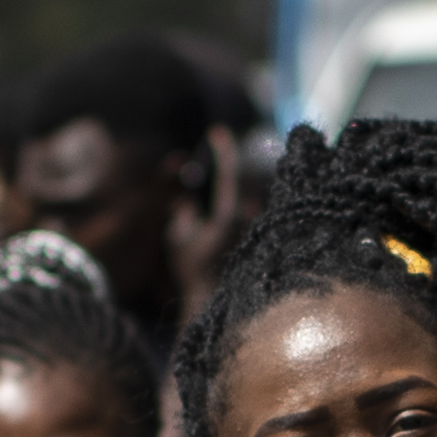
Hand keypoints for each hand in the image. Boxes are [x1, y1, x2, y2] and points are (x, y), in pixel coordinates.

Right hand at [170, 129, 240, 329]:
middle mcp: (249, 220)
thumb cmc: (192, 273)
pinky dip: (239, 206)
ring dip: (235, 189)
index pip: (229, 173)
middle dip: (228, 166)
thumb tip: (189, 200)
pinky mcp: (259, 238)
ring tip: (219, 185)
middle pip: (244, 180)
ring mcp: (256, 229)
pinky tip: (226, 213)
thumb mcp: (178, 239)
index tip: (218, 133)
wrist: (214, 304)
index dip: (223, 150)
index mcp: (228, 215)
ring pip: (249, 197)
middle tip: (217, 152)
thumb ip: (182, 212)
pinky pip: (250, 213)